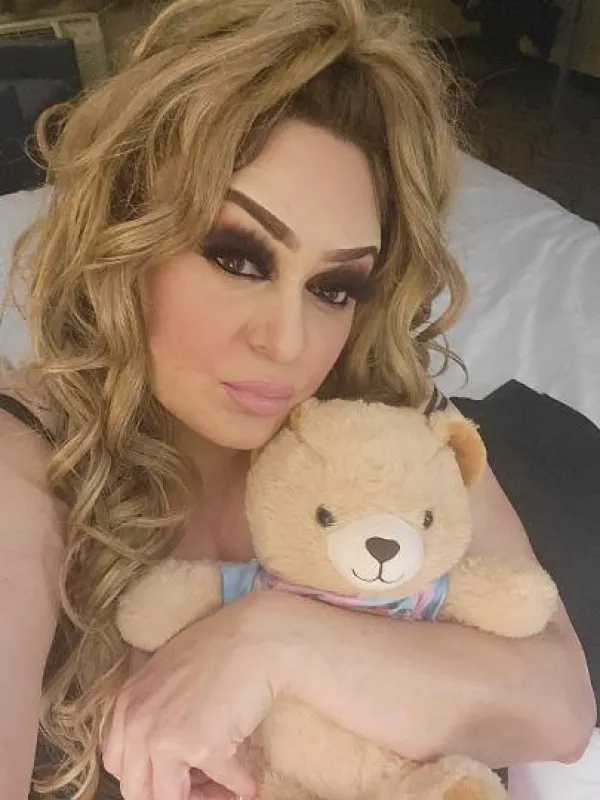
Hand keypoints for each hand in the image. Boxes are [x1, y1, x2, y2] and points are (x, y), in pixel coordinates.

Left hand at [102, 592, 291, 799]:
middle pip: (137, 790)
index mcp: (127, 704)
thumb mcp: (167, 673)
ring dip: (203, 799)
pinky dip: (240, 787)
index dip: (147, 775)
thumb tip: (164, 753)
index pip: (118, 763)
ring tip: (225, 791)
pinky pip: (225, 784)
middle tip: (200, 787)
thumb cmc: (220, 646)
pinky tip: (249, 782)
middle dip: (170, 794)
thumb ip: (153, 710)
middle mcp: (139, 724)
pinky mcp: (204, 748)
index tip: (174, 774)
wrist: (257, 635)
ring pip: (170, 799)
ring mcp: (168, 738)